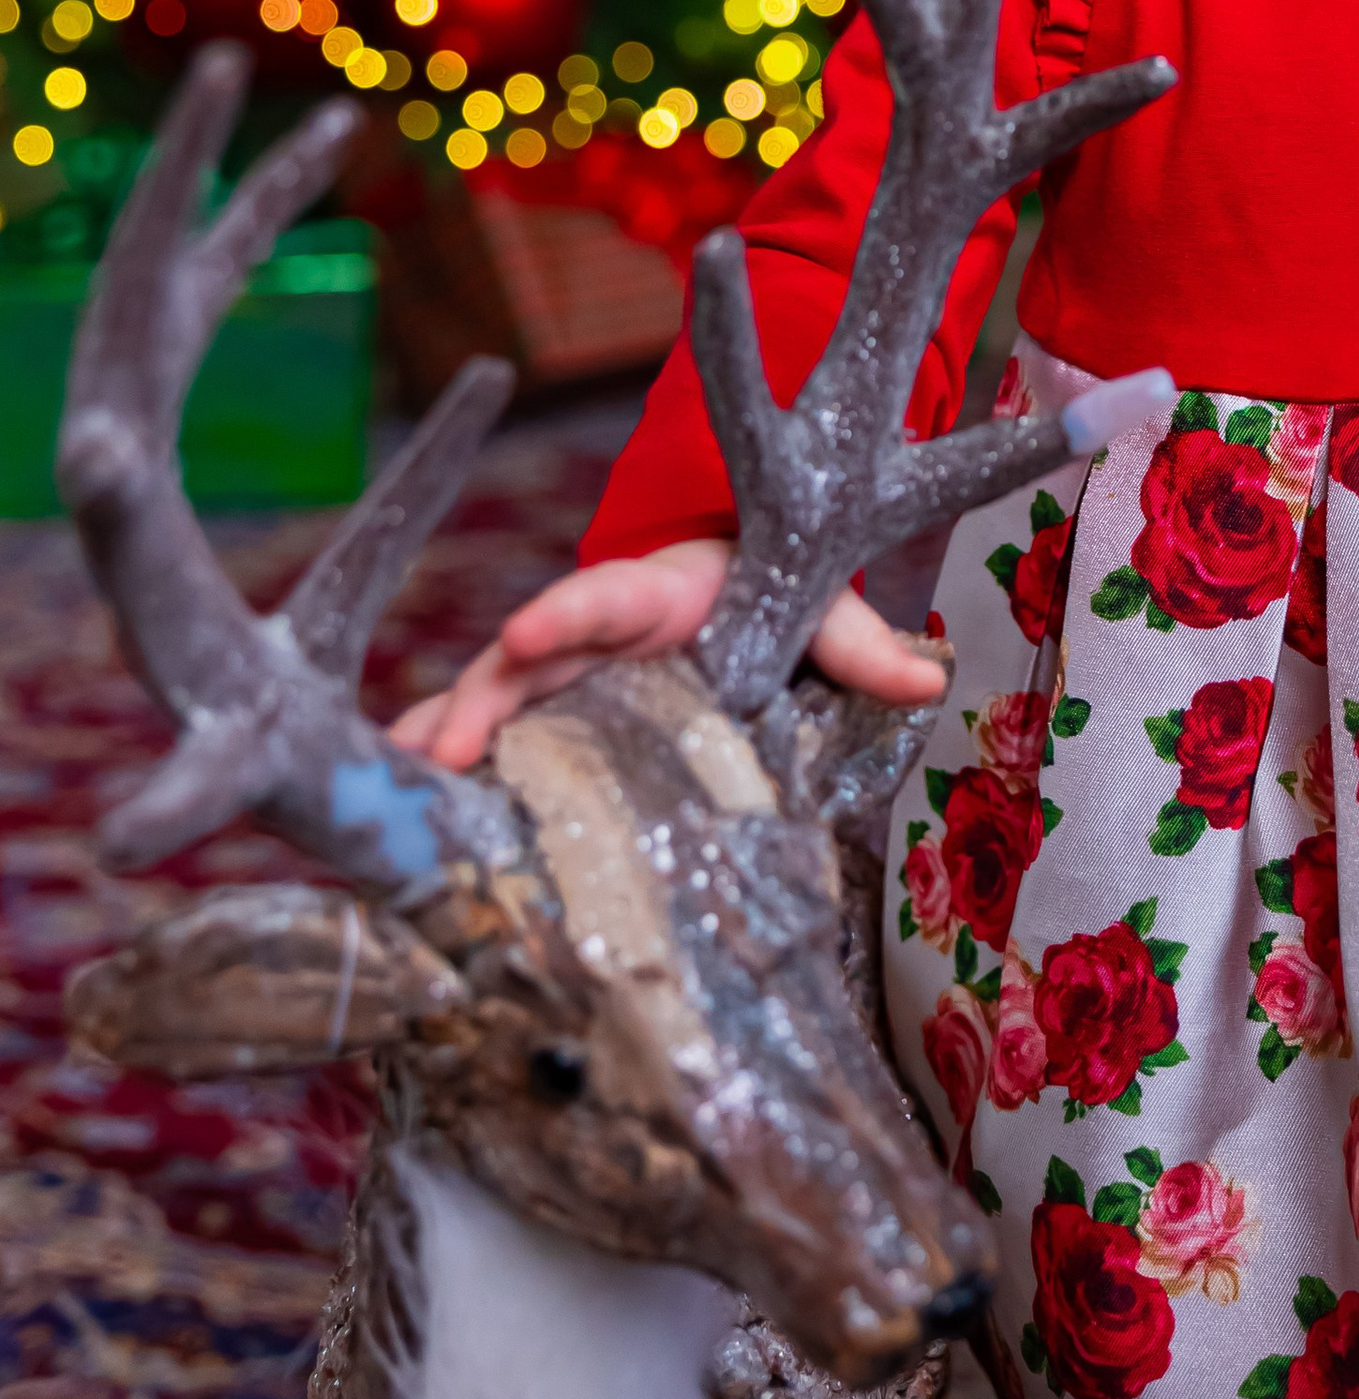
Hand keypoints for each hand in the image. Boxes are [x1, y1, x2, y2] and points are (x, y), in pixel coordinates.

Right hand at [387, 536, 951, 771]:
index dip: (563, 614)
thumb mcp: (818, 605)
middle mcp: (593, 633)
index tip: (519, 630)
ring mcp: (561, 675)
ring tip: (392, 793)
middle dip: (478, 702)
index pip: (604, 597)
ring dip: (443, 741)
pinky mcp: (549, 714)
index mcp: (656, 594)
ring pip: (490, 702)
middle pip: (524, 663)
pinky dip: (442, 767)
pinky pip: (488, 737)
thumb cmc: (772, 592)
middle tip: (435, 755)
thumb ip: (860, 642)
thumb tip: (927, 677)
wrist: (732, 584)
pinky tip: (395, 814)